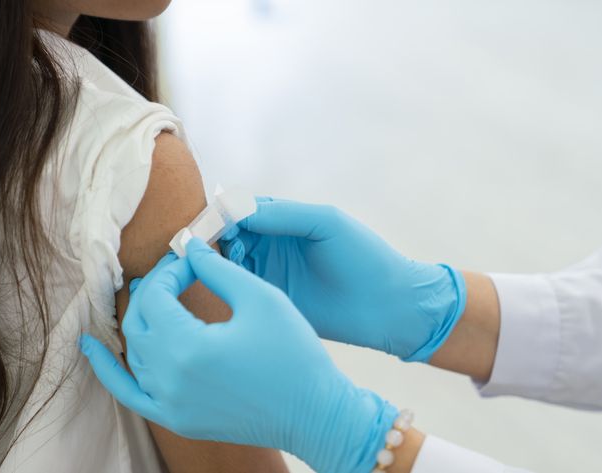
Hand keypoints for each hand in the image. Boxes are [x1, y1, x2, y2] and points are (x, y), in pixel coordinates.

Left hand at [79, 238, 397, 472]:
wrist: (315, 414)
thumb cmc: (295, 355)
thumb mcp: (261, 299)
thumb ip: (217, 269)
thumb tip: (189, 246)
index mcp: (188, 347)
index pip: (156, 296)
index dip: (169, 271)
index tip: (190, 258)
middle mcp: (169, 380)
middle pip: (138, 322)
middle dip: (154, 291)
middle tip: (178, 273)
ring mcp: (169, 404)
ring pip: (134, 352)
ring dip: (141, 320)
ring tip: (158, 296)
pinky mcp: (176, 420)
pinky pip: (128, 393)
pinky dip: (108, 370)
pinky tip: (90, 348)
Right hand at [220, 199, 466, 360]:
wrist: (388, 307)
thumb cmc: (364, 257)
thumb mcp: (325, 223)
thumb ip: (282, 214)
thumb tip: (235, 208)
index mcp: (285, 219)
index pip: (242, 209)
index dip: (224, 213)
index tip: (213, 222)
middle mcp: (272, 244)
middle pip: (229, 234)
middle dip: (216, 236)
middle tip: (215, 246)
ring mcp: (270, 274)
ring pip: (228, 261)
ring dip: (219, 259)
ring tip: (225, 264)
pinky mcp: (271, 301)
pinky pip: (239, 290)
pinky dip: (226, 284)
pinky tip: (226, 285)